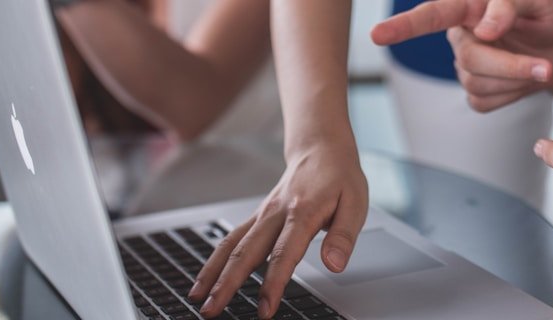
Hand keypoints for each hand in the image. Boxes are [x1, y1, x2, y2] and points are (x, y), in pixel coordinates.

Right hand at [188, 142, 368, 317]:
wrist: (320, 147)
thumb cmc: (339, 177)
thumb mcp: (356, 203)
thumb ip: (343, 236)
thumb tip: (334, 264)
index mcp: (302, 212)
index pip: (283, 254)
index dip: (273, 283)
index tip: (265, 308)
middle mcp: (276, 213)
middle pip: (246, 252)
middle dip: (227, 284)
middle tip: (212, 310)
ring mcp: (263, 214)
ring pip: (231, 245)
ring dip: (212, 273)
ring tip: (197, 298)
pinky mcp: (257, 217)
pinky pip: (231, 238)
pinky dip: (215, 259)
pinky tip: (206, 278)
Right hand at [371, 0, 552, 111]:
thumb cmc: (549, 14)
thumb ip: (510, 4)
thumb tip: (485, 29)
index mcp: (468, 6)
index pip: (432, 15)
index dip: (403, 26)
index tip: (377, 35)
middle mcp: (460, 34)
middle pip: (469, 59)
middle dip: (510, 66)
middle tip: (547, 67)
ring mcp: (465, 65)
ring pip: (476, 84)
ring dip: (517, 80)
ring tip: (542, 65)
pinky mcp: (476, 91)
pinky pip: (484, 102)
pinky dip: (512, 96)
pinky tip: (523, 81)